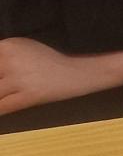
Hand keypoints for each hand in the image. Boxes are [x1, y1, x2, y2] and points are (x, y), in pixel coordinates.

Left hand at [0, 38, 122, 115]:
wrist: (81, 73)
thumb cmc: (50, 61)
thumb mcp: (23, 49)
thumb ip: (2, 56)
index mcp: (8, 45)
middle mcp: (10, 59)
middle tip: (1, 87)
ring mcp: (19, 79)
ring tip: (4, 93)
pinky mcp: (29, 96)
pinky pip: (2, 107)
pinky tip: (0, 110)